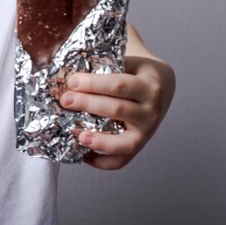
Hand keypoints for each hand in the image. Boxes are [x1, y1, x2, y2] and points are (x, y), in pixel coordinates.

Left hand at [60, 56, 175, 169]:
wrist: (160, 87)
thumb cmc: (135, 72)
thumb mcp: (128, 62)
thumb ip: (105, 66)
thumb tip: (69, 74)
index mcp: (148, 86)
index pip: (119, 85)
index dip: (94, 84)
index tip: (71, 81)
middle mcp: (151, 111)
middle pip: (118, 110)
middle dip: (88, 104)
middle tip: (65, 100)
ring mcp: (147, 132)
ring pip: (125, 142)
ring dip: (100, 141)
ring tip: (79, 136)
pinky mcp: (139, 146)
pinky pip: (122, 161)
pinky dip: (102, 162)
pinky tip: (83, 155)